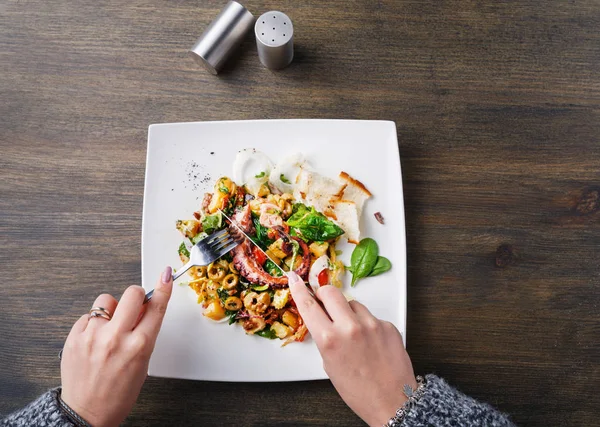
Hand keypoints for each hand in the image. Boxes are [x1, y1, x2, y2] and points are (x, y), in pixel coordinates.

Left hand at [60, 267, 172, 426]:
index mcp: (139, 346)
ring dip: (112, 309)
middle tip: (134, 307)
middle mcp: (116, 338)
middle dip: (136, 297)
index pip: (156, 307)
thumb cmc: (117, 393)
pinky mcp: (74, 337)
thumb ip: (145, 333)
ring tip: (110, 328)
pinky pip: (88, 315)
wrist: (86, 412)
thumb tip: (145, 308)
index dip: (163, 288)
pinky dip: (94, 323)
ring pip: (107, 300)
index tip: (165, 275)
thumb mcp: (143, 363)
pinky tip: (96, 339)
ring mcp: (93, 336)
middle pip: (132, 293)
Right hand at [287, 272, 416, 426]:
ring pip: (353, 303)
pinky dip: (367, 324)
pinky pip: (371, 316)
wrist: (392, 401)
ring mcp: (371, 324)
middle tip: (325, 303)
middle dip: (325, 295)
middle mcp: (350, 327)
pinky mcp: (388, 325)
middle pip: (331, 292)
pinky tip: (370, 342)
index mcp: (330, 339)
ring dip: (348, 312)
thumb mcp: (330, 364)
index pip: (309, 305)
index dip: (299, 289)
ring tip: (353, 334)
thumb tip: (324, 318)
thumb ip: (325, 338)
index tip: (295, 278)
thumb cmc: (358, 390)